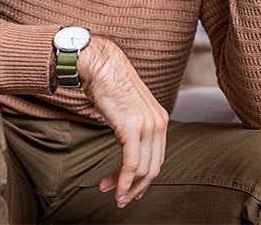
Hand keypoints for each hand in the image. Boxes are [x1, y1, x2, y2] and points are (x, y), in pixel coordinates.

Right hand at [78, 36, 168, 207]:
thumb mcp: (128, 108)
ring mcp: (148, 125)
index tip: (128, 188)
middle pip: (153, 168)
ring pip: (143, 170)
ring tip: (112, 194)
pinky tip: (114, 189)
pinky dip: (123, 180)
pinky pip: (132, 163)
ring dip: (126, 187)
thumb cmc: (108, 83)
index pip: (157, 158)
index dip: (143, 179)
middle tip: (120, 198)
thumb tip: (127, 145)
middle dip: (136, 187)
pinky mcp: (133, 127)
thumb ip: (133, 126)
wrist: (100, 64)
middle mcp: (159, 122)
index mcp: (160, 118)